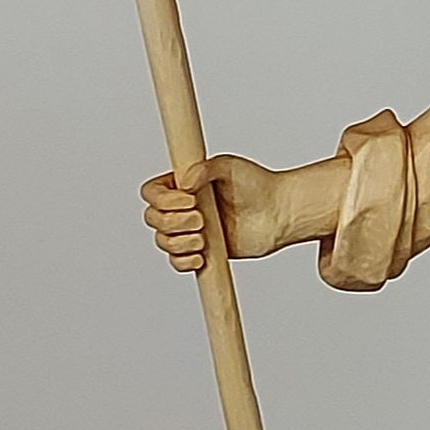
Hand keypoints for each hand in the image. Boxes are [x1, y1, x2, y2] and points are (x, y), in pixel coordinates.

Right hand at [139, 154, 281, 268]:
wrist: (278, 213)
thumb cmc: (256, 185)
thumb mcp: (228, 167)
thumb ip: (203, 169)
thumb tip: (183, 182)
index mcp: (182, 184)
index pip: (151, 193)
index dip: (163, 200)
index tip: (189, 200)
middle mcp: (182, 208)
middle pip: (153, 219)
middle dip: (174, 222)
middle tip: (201, 219)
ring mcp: (190, 231)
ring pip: (163, 242)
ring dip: (180, 242)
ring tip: (204, 238)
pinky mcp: (200, 251)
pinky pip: (177, 262)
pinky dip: (184, 261)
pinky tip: (201, 256)